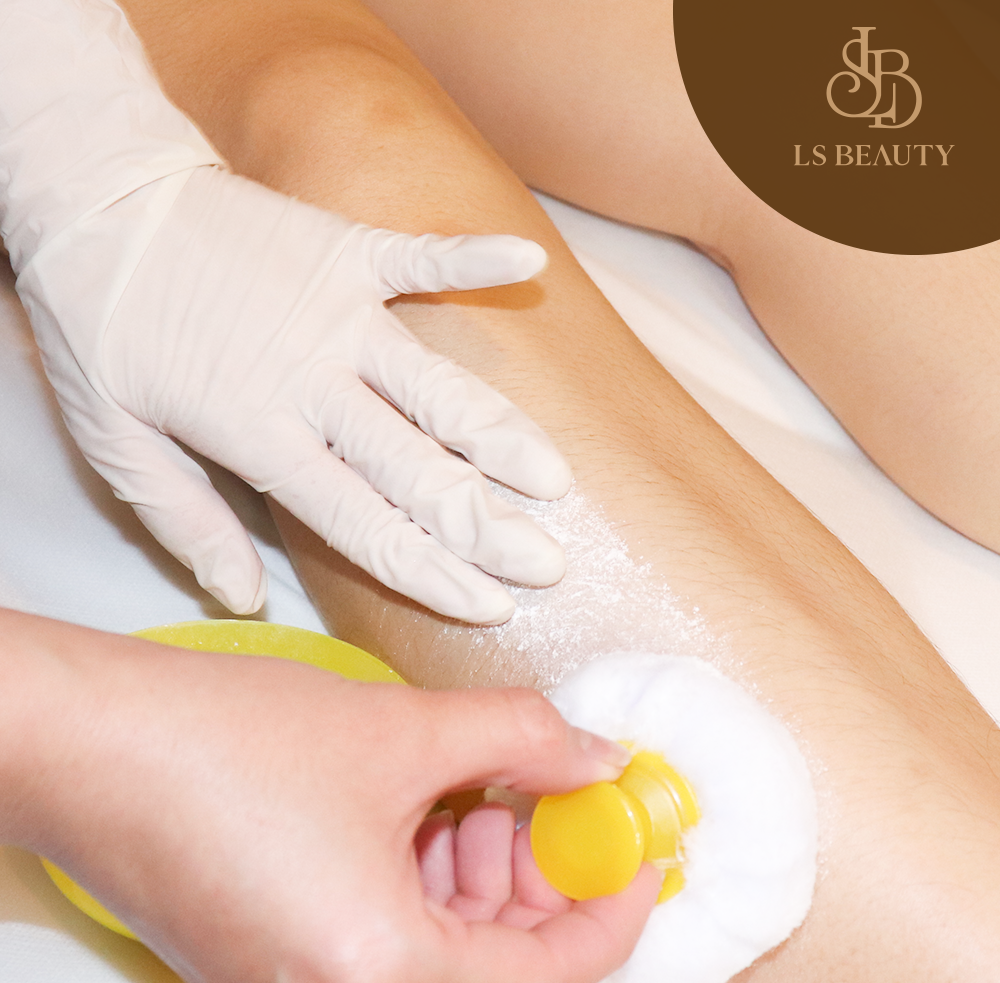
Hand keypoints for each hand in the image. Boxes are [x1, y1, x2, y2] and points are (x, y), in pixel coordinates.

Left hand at [3, 0, 570, 621]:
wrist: (95, 203)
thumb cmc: (99, 327)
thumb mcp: (117, 445)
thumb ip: (187, 525)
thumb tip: (243, 600)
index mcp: (260, 438)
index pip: (366, 525)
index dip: (435, 571)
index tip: (493, 602)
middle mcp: (312, 384)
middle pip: (418, 471)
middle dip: (489, 525)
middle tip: (549, 560)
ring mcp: (336, 314)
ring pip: (437, 387)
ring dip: (500, 433)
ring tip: (554, 477)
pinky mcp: (343, 251)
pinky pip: (422, 258)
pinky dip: (475, 261)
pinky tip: (531, 268)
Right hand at [6, 617, 659, 982]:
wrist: (92, 741)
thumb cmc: (226, 744)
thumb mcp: (402, 731)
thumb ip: (519, 739)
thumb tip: (594, 755)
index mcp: (380, 977)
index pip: (547, 976)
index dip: (609, 905)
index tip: (638, 845)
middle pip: (491, 959)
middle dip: (539, 868)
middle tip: (554, 788)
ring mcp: (302, 979)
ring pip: (437, 939)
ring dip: (480, 859)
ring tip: (482, 776)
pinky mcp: (277, 948)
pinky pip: (384, 925)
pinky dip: (424, 865)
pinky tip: (427, 794)